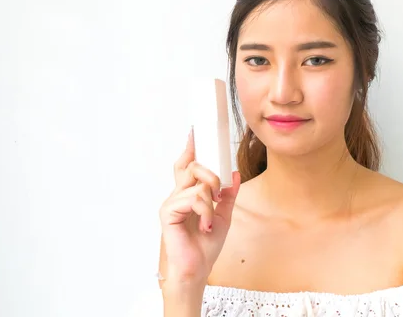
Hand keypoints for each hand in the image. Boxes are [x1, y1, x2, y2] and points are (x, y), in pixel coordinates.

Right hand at [158, 128, 240, 288]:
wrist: (196, 269)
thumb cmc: (205, 246)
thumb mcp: (224, 216)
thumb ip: (228, 195)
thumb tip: (234, 174)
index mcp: (187, 195)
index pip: (186, 165)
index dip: (190, 148)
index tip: (194, 131)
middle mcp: (176, 195)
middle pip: (193, 167)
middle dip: (211, 175)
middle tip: (218, 193)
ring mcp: (170, 202)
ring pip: (198, 183)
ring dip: (211, 201)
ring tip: (211, 220)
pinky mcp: (168, 211)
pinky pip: (194, 198)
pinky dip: (206, 212)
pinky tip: (206, 226)